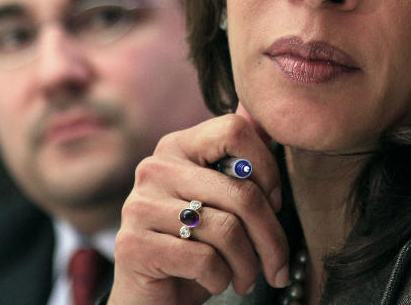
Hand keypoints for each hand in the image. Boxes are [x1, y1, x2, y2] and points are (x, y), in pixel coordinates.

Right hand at [107, 114, 289, 304]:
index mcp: (178, 146)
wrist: (152, 295)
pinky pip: (202, 259)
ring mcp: (139, 205)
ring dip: (248, 265)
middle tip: (278, 266)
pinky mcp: (133, 245)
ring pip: (226, 230)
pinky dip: (220, 278)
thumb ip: (240, 163)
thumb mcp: (220, 201)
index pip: (234, 130)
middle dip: (270, 236)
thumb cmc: (196, 245)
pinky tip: (216, 282)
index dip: (267, 168)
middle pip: (240, 191)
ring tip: (246, 279)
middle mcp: (155, 168)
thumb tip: (268, 123)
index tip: (274, 204)